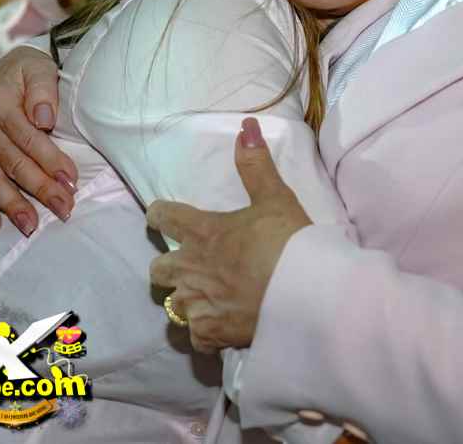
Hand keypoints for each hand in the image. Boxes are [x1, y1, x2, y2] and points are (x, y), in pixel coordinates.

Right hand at [0, 46, 77, 237]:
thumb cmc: (29, 71)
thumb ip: (42, 90)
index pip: (30, 140)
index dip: (51, 160)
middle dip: (41, 189)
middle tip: (64, 208)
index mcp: (4, 109)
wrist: (9, 69)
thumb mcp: (38, 68)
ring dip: (12, 205)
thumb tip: (44, 118)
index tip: (71, 180)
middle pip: (16, 165)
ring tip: (31, 226)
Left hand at [147, 118, 310, 352]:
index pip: (163, 218)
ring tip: (207, 297)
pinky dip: (204, 331)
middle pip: (158, 269)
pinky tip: (219, 325)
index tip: (161, 215)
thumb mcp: (275, 196)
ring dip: (186, 300)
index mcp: (202, 231)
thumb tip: (246, 126)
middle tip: (190, 263)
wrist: (305, 293)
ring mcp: (198, 305)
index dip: (160, 214)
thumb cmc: (287, 240)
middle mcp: (191, 268)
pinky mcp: (211, 334)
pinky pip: (195, 336)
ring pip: (173, 305)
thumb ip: (256, 164)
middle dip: (168, 266)